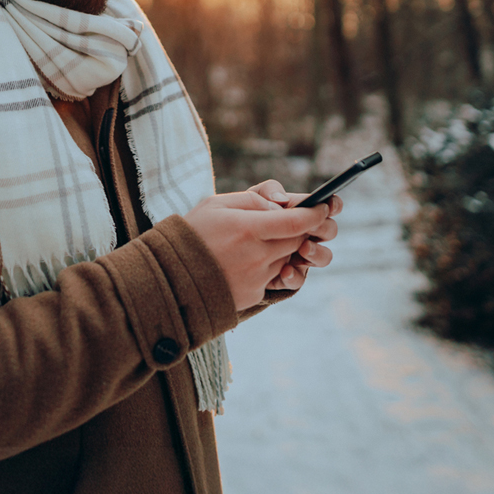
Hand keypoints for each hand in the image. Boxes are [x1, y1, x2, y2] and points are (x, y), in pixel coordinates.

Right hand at [184, 184, 336, 309]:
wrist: (169, 278)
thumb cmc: (192, 234)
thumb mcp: (216, 204)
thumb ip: (253, 199)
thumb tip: (282, 204)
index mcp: (248, 228)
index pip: (298, 221)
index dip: (317, 213)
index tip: (324, 206)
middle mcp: (257, 255)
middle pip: (299, 240)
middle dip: (302, 229)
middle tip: (292, 220)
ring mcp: (257, 278)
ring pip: (288, 258)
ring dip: (284, 247)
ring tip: (259, 240)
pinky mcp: (254, 294)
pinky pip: (273, 276)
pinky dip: (268, 265)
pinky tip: (245, 260)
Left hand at [249, 180, 339, 292]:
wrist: (225, 249)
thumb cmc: (242, 218)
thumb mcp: (252, 200)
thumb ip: (267, 191)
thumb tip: (281, 199)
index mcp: (303, 213)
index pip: (327, 207)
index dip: (333, 205)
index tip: (328, 206)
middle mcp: (307, 235)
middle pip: (330, 231)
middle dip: (324, 228)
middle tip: (311, 228)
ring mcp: (300, 257)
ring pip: (323, 257)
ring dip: (317, 253)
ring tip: (303, 249)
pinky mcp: (288, 277)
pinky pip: (298, 279)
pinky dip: (294, 275)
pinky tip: (284, 271)